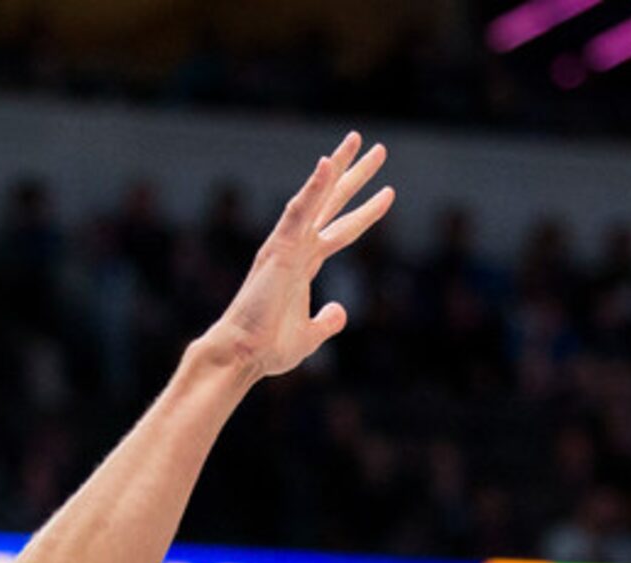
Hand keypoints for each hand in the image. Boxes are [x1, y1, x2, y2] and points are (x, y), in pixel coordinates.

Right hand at [202, 131, 394, 378]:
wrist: (242, 354)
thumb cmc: (267, 348)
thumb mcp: (309, 337)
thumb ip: (327, 322)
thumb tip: (340, 310)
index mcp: (304, 265)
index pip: (342, 230)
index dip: (366, 212)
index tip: (389, 193)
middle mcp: (297, 248)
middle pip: (333, 203)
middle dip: (356, 176)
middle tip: (378, 149)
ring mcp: (288, 245)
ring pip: (318, 197)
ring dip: (337, 168)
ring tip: (356, 140)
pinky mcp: (279, 248)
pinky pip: (299, 212)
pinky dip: (314, 188)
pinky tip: (328, 164)